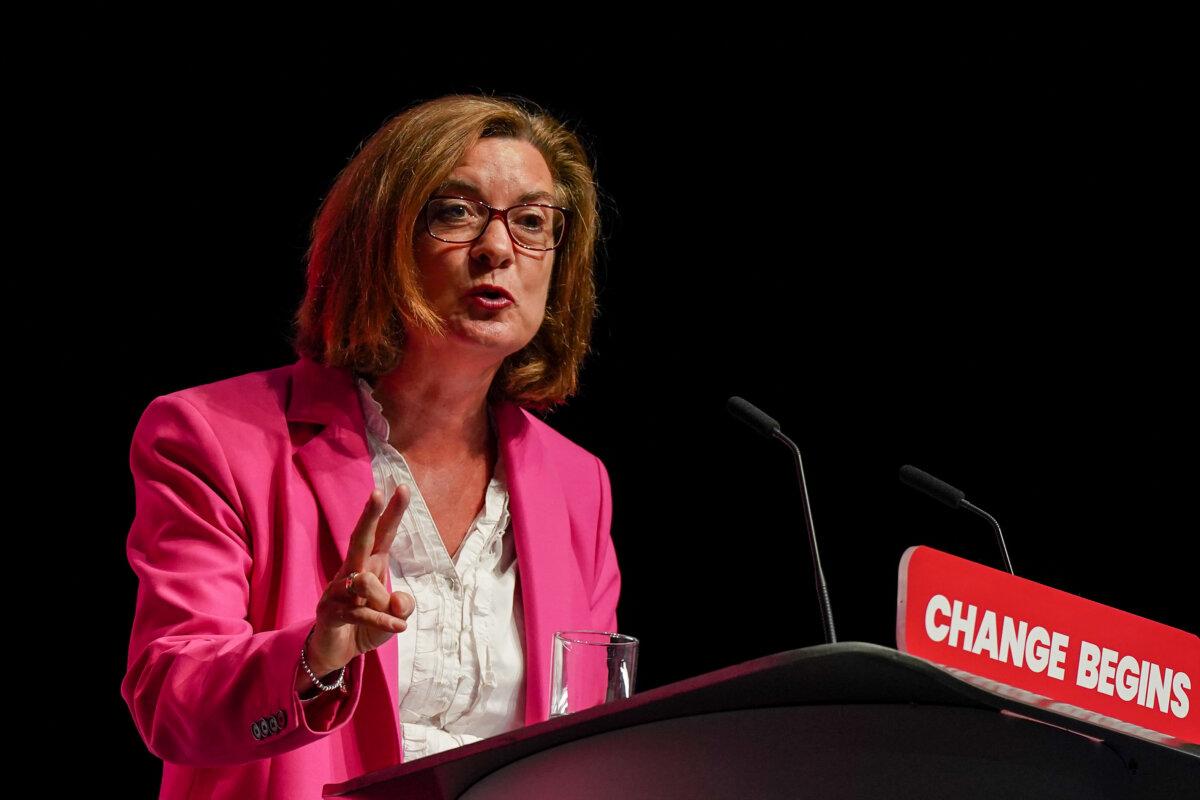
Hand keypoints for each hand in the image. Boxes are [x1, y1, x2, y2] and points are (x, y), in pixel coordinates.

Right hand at [305, 486, 415, 677]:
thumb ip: (402, 606)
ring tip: (394, 621)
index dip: (392, 512)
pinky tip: (399, 627)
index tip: (403, 487)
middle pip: (360, 539)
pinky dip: (383, 619)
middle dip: (370, 516)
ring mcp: (337, 590)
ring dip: (383, 603)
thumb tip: (400, 602)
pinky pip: (361, 610)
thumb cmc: (366, 627)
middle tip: (376, 493)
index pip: (382, 535)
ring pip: (364, 581)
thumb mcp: (393, 618)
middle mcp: (352, 571)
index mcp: (370, 566)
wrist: (336, 653)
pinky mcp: (331, 611)